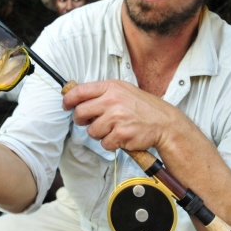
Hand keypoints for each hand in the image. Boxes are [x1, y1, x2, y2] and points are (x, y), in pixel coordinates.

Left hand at [62, 80, 177, 151]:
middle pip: (80, 113)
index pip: (80, 91)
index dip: (68, 99)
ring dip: (100, 133)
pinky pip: (104, 143)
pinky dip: (111, 143)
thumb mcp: (123, 90)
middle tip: (89, 122)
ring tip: (114, 128)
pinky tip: (121, 136)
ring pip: (92, 131)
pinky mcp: (121, 134)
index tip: (66, 105)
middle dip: (81, 120)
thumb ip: (102, 93)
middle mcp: (112, 101)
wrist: (164, 122)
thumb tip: (78, 99)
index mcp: (110, 87)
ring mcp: (116, 118)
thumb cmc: (142, 107)